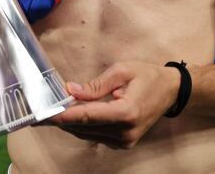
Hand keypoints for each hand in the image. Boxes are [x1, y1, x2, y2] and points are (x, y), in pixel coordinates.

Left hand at [48, 61, 181, 148]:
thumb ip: (96, 84)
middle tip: (43, 110)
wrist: (170, 91)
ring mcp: (125, 141)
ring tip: (56, 111)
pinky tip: (75, 114)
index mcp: (127, 112)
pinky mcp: (123, 143)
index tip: (45, 115)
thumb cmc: (148, 77)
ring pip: (88, 134)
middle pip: (85, 127)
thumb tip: (71, 90)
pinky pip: (96, 135)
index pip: (88, 116)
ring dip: (71, 123)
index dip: (64, 116)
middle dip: (63, 118)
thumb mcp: (122, 71)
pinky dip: (83, 126)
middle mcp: (125, 132)